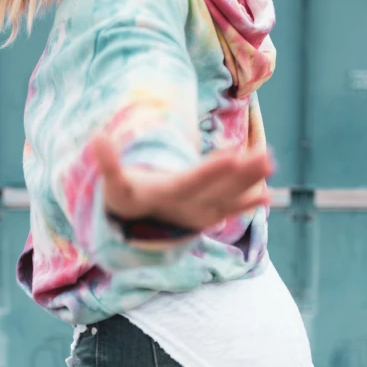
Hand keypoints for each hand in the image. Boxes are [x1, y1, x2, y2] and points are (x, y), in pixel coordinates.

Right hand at [92, 135, 273, 231]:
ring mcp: (199, 213)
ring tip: (270, 160)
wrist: (132, 229)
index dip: (210, 172)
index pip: (190, 183)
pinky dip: (248, 202)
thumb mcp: (113, 184)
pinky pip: (230, 209)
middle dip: (242, 174)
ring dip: (251, 181)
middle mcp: (186, 208)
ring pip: (229, 197)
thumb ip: (108, 164)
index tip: (231, 156)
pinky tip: (268, 193)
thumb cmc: (123, 197)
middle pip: (218, 190)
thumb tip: (96, 138)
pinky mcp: (207, 215)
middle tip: (265, 156)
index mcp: (165, 196)